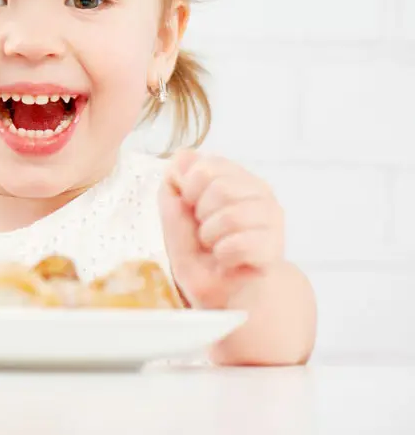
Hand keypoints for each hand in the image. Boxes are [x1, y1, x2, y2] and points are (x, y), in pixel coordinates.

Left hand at [159, 151, 284, 308]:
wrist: (219, 290)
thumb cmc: (198, 250)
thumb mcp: (173, 215)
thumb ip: (173, 185)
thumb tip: (182, 157)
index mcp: (233, 176)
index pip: (208, 164)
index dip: (189, 187)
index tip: (190, 205)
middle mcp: (258, 190)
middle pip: (221, 188)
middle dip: (201, 215)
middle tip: (205, 230)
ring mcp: (272, 218)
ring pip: (232, 216)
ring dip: (210, 236)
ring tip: (215, 245)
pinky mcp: (274, 246)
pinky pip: (240, 244)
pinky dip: (223, 255)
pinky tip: (227, 259)